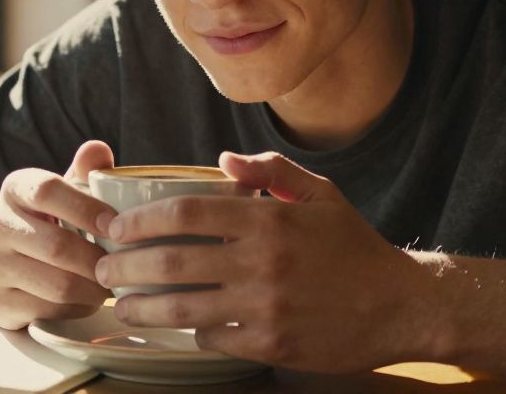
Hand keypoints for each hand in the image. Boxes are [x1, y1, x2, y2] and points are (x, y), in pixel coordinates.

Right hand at [0, 140, 115, 328]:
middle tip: (127, 267)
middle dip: (100, 260)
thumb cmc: (46, 222)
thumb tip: (98, 150)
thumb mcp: (64, 194)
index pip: (48, 191)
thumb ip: (84, 172)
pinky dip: (76, 309)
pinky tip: (87, 300)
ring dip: (94, 289)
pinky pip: (48, 311)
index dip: (86, 209)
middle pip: (57, 246)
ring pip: (57, 285)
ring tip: (112, 284)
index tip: (116, 225)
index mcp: (15, 189)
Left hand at [94, 151, 429, 372]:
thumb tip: (223, 160)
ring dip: (144, 308)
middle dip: (126, 266)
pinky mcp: (273, 345)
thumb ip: (272, 171)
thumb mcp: (322, 194)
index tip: (116, 227)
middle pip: (174, 261)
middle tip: (103, 268)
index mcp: (270, 219)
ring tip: (124, 305)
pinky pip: (215, 339)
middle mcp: (263, 261)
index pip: (188, 212)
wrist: (402, 305)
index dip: (143, 220)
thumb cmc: (355, 247)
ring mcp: (266, 306)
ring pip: (185, 308)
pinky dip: (194, 332)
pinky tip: (184, 327)